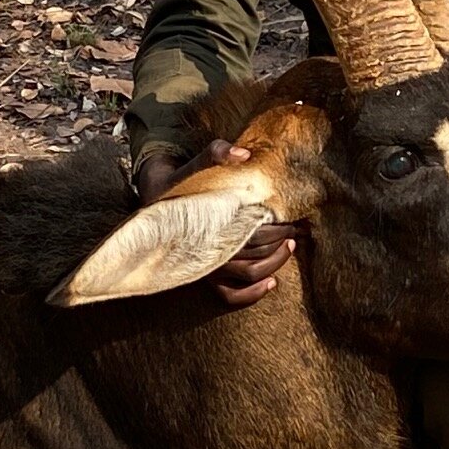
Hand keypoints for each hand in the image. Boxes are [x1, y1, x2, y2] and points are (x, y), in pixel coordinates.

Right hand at [134, 139, 305, 307]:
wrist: (152, 201)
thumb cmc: (179, 181)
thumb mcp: (195, 162)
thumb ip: (217, 152)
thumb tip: (244, 154)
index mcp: (211, 222)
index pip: (255, 230)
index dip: (279, 224)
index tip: (291, 216)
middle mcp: (209, 249)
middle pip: (258, 251)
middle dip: (282, 239)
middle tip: (295, 226)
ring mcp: (207, 266)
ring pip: (250, 273)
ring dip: (276, 262)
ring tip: (291, 245)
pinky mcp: (204, 276)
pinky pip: (230, 296)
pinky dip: (252, 294)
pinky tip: (271, 283)